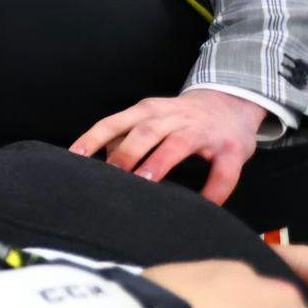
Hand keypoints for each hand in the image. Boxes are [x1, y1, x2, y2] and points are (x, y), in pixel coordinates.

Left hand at [70, 88, 265, 203]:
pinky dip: (214, 189)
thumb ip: (123, 134)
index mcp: (149, 110)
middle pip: (145, 132)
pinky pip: (223, 171)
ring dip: (159, 162)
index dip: (93, 139)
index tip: (75, 157)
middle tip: (111, 175)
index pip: (114, 123)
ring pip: (178, 144)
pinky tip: (204, 205)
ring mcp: (204, 132)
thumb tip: (98, 159)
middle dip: (126, 153)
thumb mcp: (150, 116)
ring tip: (144, 181)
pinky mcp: (232, 148)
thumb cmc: (180, 117)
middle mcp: (174, 117)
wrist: (233, 102)